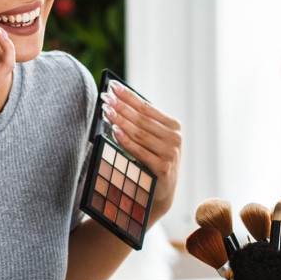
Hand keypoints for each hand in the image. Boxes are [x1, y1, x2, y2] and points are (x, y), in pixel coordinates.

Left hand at [102, 82, 181, 219]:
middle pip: (142, 118)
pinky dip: (126, 140)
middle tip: (105, 97)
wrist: (161, 193)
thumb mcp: (151, 140)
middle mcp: (175, 138)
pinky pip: (140, 151)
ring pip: (140, 133)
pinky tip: (115, 130)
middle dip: (121, 106)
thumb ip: (141, 123)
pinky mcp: (163, 168)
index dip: (129, 96)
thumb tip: (116, 102)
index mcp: (173, 126)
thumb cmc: (152, 162)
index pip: (147, 107)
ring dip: (121, 120)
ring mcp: (171, 153)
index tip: (112, 86)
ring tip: (106, 111)